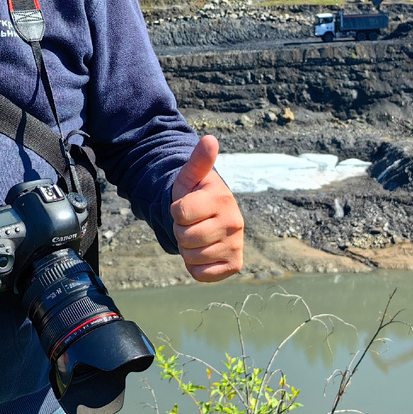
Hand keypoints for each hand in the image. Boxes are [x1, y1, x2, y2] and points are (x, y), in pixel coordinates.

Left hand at [170, 135, 243, 281]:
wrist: (209, 217)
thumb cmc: (196, 194)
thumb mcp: (192, 176)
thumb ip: (199, 160)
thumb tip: (209, 139)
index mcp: (223, 199)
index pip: (179, 213)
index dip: (176, 211)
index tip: (185, 206)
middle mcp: (235, 222)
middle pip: (185, 237)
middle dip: (180, 231)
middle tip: (191, 223)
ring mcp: (236, 245)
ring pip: (191, 257)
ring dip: (187, 248)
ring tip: (197, 235)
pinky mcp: (234, 264)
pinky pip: (201, 274)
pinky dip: (195, 267)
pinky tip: (203, 252)